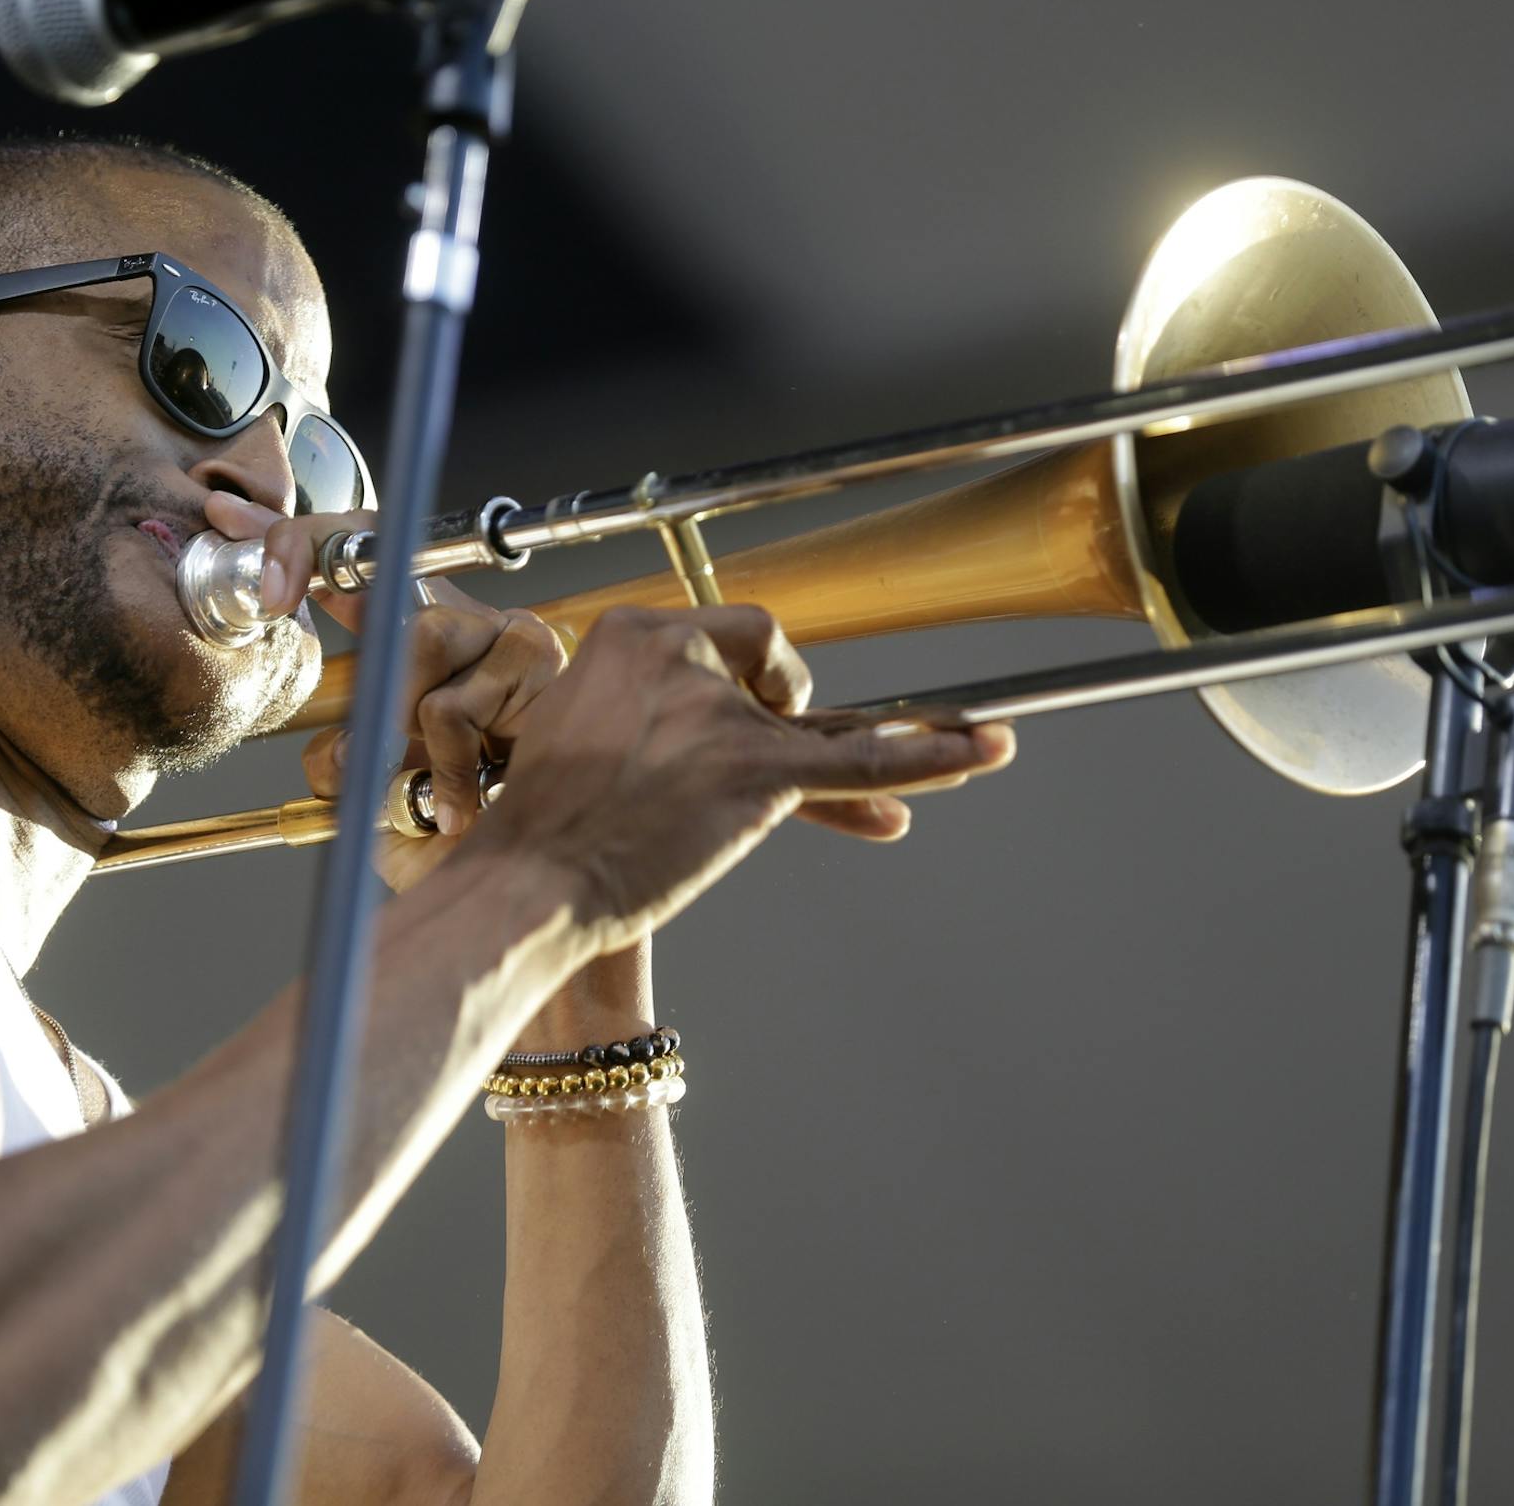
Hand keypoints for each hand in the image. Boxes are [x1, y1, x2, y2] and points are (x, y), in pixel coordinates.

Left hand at [207, 491, 570, 887]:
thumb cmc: (450, 832)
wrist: (527, 872)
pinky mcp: (538, 657)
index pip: (352, 559)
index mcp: (416, 642)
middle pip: (388, 586)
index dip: (291, 537)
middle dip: (354, 654)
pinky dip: (442, 765)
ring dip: (404, 721)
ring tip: (417, 783)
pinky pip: (454, 702)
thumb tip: (330, 745)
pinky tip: (456, 806)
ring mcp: (506, 633)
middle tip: (355, 753)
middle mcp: (464, 623)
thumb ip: (341, 756)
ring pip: (423, 638)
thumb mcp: (374, 791)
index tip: (231, 527)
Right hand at [464, 604, 1014, 953]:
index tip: (750, 713)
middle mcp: (677, 655)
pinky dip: (930, 756)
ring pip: (819, 721)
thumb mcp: (580, 728)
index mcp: (629, 632)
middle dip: (784, 712)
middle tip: (749, 769)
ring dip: (879, 738)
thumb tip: (692, 726)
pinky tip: (985, 748)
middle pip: (774, 667)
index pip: (726, 635)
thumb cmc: (547, 825)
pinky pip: (859, 760)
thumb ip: (643, 707)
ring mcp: (721, 714)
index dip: (751, 678)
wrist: (528, 882)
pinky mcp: (755, 772)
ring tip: (955, 739)